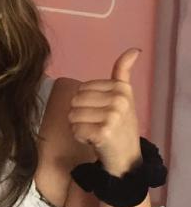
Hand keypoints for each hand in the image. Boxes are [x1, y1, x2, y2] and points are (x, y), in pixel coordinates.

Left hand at [69, 48, 142, 174]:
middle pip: (74, 101)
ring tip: (95, 131)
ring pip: (72, 115)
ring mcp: (113, 116)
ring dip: (79, 126)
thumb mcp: (124, 95)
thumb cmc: (120, 124)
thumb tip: (134, 50)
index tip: (102, 112)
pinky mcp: (104, 132)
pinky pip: (75, 129)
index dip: (86, 103)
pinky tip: (94, 140)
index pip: (81, 89)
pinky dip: (80, 137)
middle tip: (97, 123)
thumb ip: (122, 72)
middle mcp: (119, 100)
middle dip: (80, 114)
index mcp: (121, 88)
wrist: (127, 156)